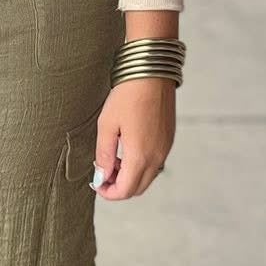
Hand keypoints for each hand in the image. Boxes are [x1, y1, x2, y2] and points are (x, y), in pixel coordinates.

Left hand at [92, 78, 175, 199]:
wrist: (151, 72)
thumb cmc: (127, 96)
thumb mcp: (107, 125)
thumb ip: (104, 155)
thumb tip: (102, 176)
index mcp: (140, 157)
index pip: (125, 191)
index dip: (108, 193)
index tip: (96, 183)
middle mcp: (157, 157)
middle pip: (138, 188)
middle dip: (119, 187)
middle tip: (103, 173)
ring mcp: (165, 148)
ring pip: (148, 176)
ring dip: (130, 175)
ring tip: (112, 158)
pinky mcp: (169, 139)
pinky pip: (155, 162)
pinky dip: (140, 164)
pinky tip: (127, 148)